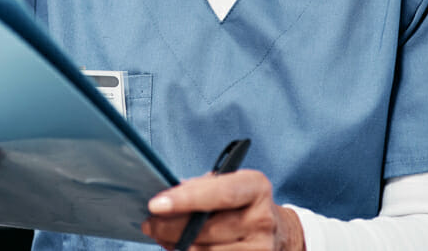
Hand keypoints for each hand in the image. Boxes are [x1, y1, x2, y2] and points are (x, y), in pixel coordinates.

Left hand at [143, 170, 304, 250]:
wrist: (279, 233)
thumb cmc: (242, 202)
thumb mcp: (230, 183)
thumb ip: (201, 187)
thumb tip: (166, 196)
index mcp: (256, 187)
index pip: (220, 194)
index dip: (186, 199)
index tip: (155, 204)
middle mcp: (262, 219)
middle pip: (208, 229)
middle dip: (171, 227)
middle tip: (148, 222)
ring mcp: (260, 250)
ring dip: (176, 246)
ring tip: (159, 235)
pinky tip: (176, 248)